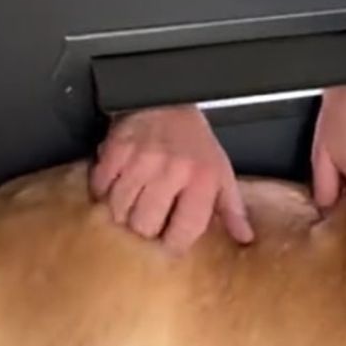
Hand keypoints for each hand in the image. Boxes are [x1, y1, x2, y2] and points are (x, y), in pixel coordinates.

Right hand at [91, 105, 254, 250]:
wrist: (167, 99)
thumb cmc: (195, 143)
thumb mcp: (221, 173)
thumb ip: (232, 208)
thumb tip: (244, 238)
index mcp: (202, 180)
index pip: (184, 230)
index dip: (174, 245)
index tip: (168, 244)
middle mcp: (172, 170)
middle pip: (145, 225)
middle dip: (143, 232)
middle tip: (145, 226)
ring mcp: (142, 159)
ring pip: (120, 209)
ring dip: (121, 215)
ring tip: (129, 210)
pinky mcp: (117, 149)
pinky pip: (101, 186)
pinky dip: (103, 194)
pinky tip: (113, 191)